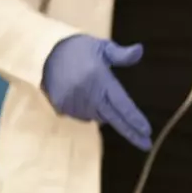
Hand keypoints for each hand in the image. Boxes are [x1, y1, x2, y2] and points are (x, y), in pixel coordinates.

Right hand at [41, 34, 152, 150]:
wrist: (43, 52)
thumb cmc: (79, 49)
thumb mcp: (102, 47)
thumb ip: (121, 54)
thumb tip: (140, 50)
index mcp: (100, 79)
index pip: (122, 104)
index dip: (135, 119)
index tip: (147, 131)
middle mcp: (89, 94)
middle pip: (114, 119)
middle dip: (132, 132)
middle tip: (146, 145)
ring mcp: (75, 103)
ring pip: (99, 118)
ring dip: (106, 114)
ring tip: (98, 94)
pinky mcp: (63, 107)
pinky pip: (83, 116)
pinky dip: (90, 112)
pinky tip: (87, 98)